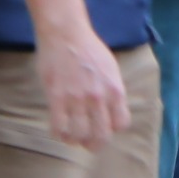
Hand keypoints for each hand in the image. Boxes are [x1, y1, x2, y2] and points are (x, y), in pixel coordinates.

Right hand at [37, 23, 128, 147]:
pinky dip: (60, 134)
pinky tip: (59, 130)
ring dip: (76, 140)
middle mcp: (99, 97)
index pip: (121, 124)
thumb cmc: (88, 49)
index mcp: (115, 89)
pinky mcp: (57, 97)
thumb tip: (112, 110)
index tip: (104, 127)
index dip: (112, 129)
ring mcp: (77, 98)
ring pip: (79, 135)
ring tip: (71, 137)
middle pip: (101, 135)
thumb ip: (112, 90)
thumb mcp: (111, 68)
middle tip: (88, 143)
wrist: (66, 33)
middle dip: (95, 144)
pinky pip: (59, 127)